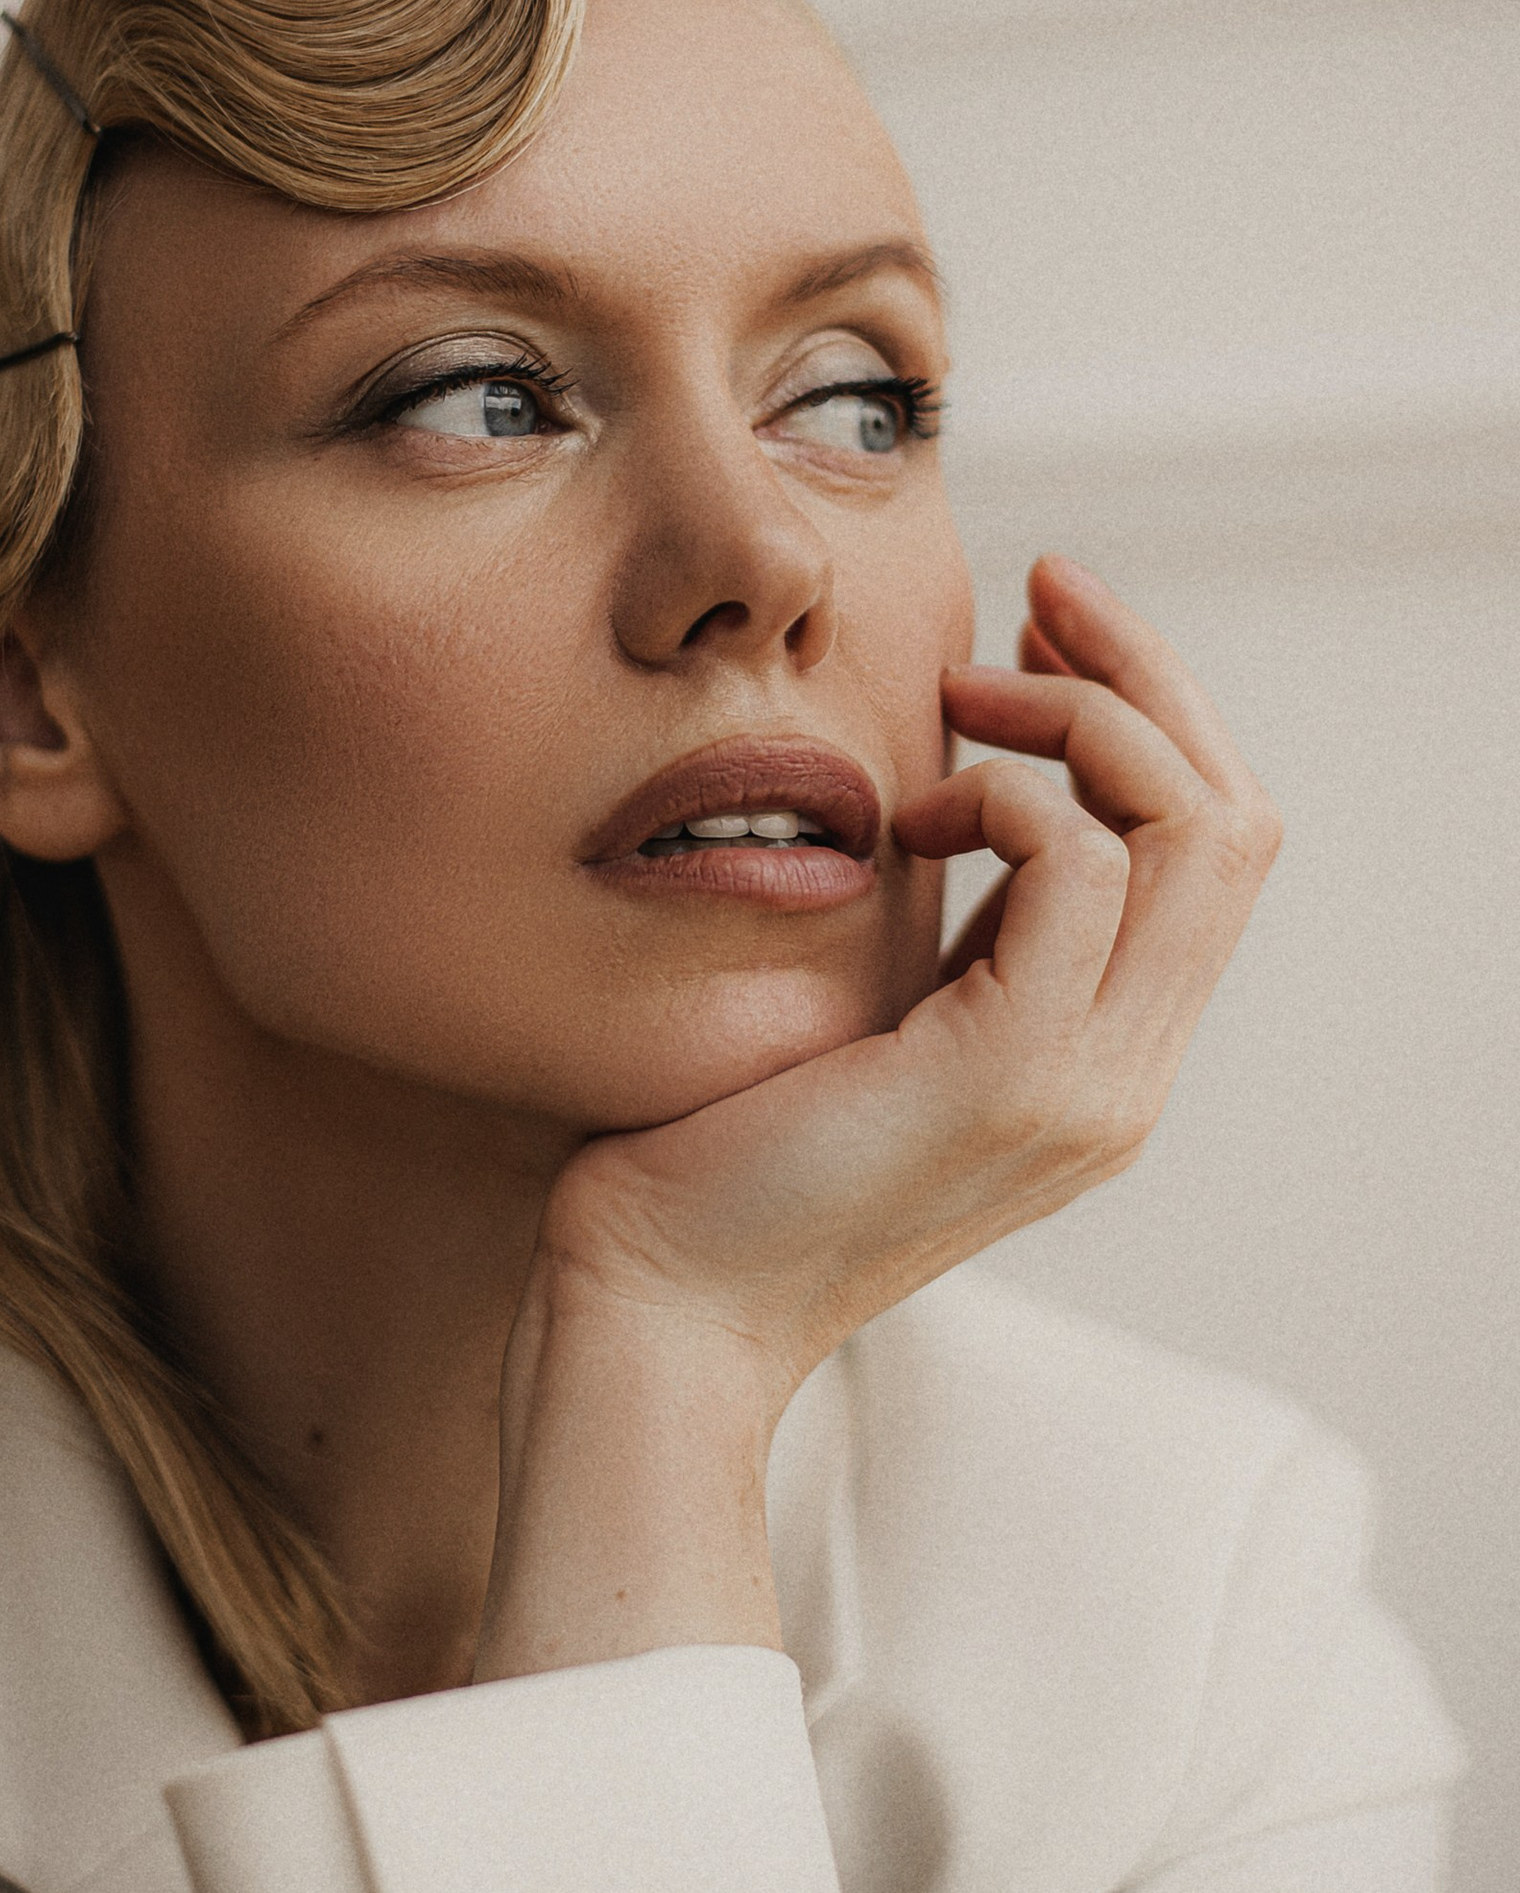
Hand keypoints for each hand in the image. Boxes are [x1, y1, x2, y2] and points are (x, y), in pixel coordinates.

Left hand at [473, 556, 1281, 1679]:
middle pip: (1233, 822)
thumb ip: (958, 929)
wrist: (659, 1299)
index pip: (1209, 856)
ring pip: (1197, 828)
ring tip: (960, 698)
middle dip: (1143, 678)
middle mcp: (1125, 1077)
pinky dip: (1005, 792)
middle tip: (1039, 593)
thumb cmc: (722, 1148)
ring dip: (1081, 717)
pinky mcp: (1013, 1074)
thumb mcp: (878, 1012)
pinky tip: (907, 809)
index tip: (1038, 637)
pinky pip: (1078, 861)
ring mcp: (1088, 1084)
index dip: (1149, 720)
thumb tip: (963, 784)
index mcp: (1099, 1059)